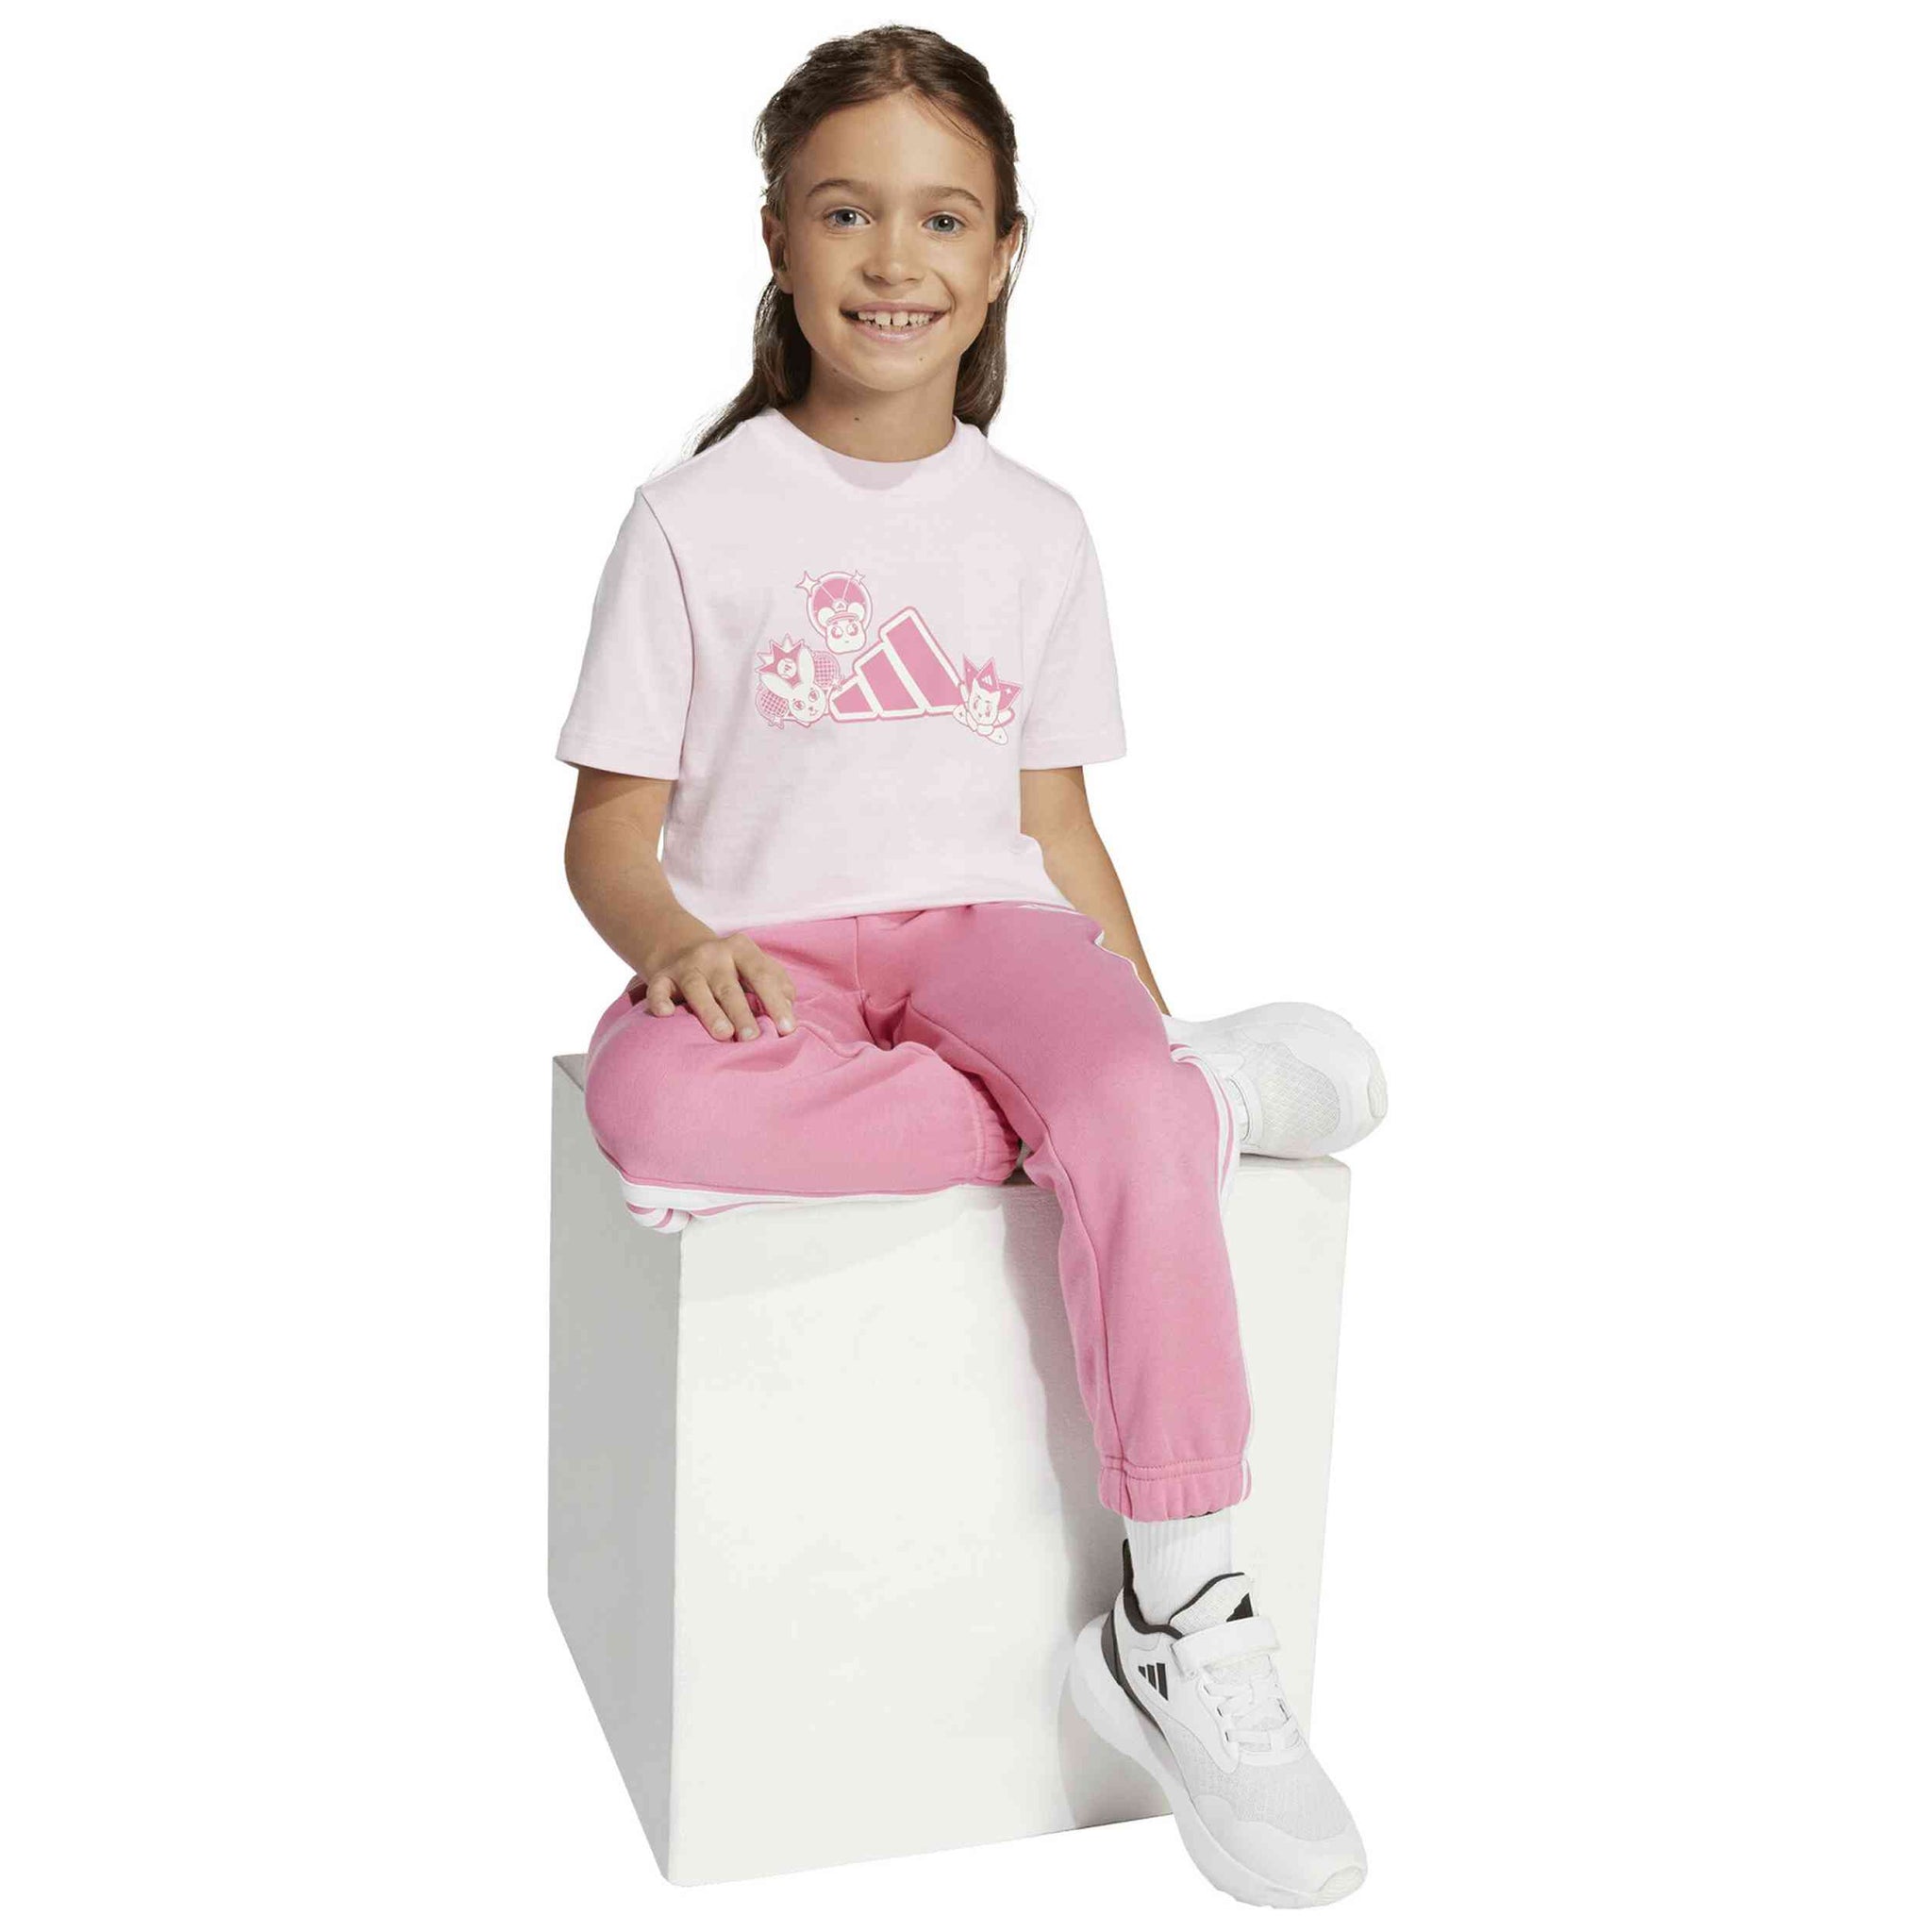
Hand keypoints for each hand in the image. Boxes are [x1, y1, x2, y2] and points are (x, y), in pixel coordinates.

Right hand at [638, 925, 796, 1042]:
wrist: (682, 947)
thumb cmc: (732, 968)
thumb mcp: (756, 966)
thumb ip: (777, 984)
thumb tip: (789, 1009)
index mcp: (741, 949)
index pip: (762, 975)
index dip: (775, 1002)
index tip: (787, 1029)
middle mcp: (713, 955)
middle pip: (729, 986)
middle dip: (742, 1012)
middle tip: (752, 1038)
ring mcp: (686, 965)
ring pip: (697, 988)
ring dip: (710, 1012)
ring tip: (724, 1034)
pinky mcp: (661, 976)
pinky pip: (657, 989)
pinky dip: (659, 1001)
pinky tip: (666, 1014)